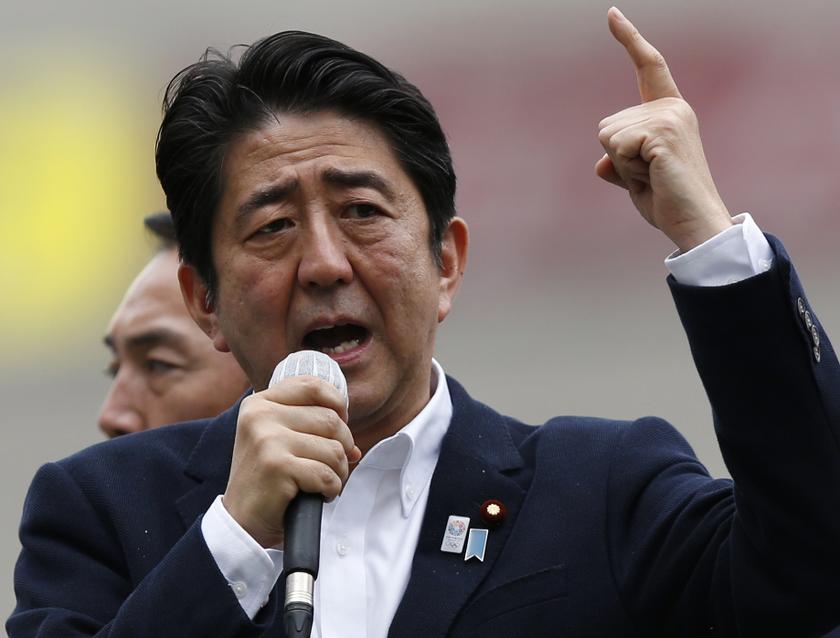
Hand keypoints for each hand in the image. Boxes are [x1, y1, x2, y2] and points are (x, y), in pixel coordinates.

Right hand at [222, 376, 361, 547]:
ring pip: (334, 449)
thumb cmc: (268, 480)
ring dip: (338, 471)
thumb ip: (312, 428)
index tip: (340, 424)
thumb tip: (354, 445)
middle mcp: (260, 416)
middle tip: (330, 466)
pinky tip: (317, 495)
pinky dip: (331, 489)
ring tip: (320, 482)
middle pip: (331, 419)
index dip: (337, 404)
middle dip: (343, 447)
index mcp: (260, 403)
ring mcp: (267, 439)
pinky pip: (327, 474)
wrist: (241, 522)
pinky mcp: (277, 466)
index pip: (312, 386)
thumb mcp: (280, 442)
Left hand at [595, 7, 732, 252]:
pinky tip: (653, 178)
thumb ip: (618, 163)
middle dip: (616, 158)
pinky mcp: (662, 132)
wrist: (694, 223)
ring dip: (621, 166)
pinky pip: (615, 147)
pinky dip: (625, 170)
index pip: (648, 68)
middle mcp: (672, 108)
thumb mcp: (635, 178)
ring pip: (607, 136)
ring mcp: (669, 117)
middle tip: (650, 177)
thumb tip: (601, 163)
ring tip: (653, 179)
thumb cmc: (667, 202)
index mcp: (669, 111)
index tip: (611, 14)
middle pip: (606, 125)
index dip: (629, 40)